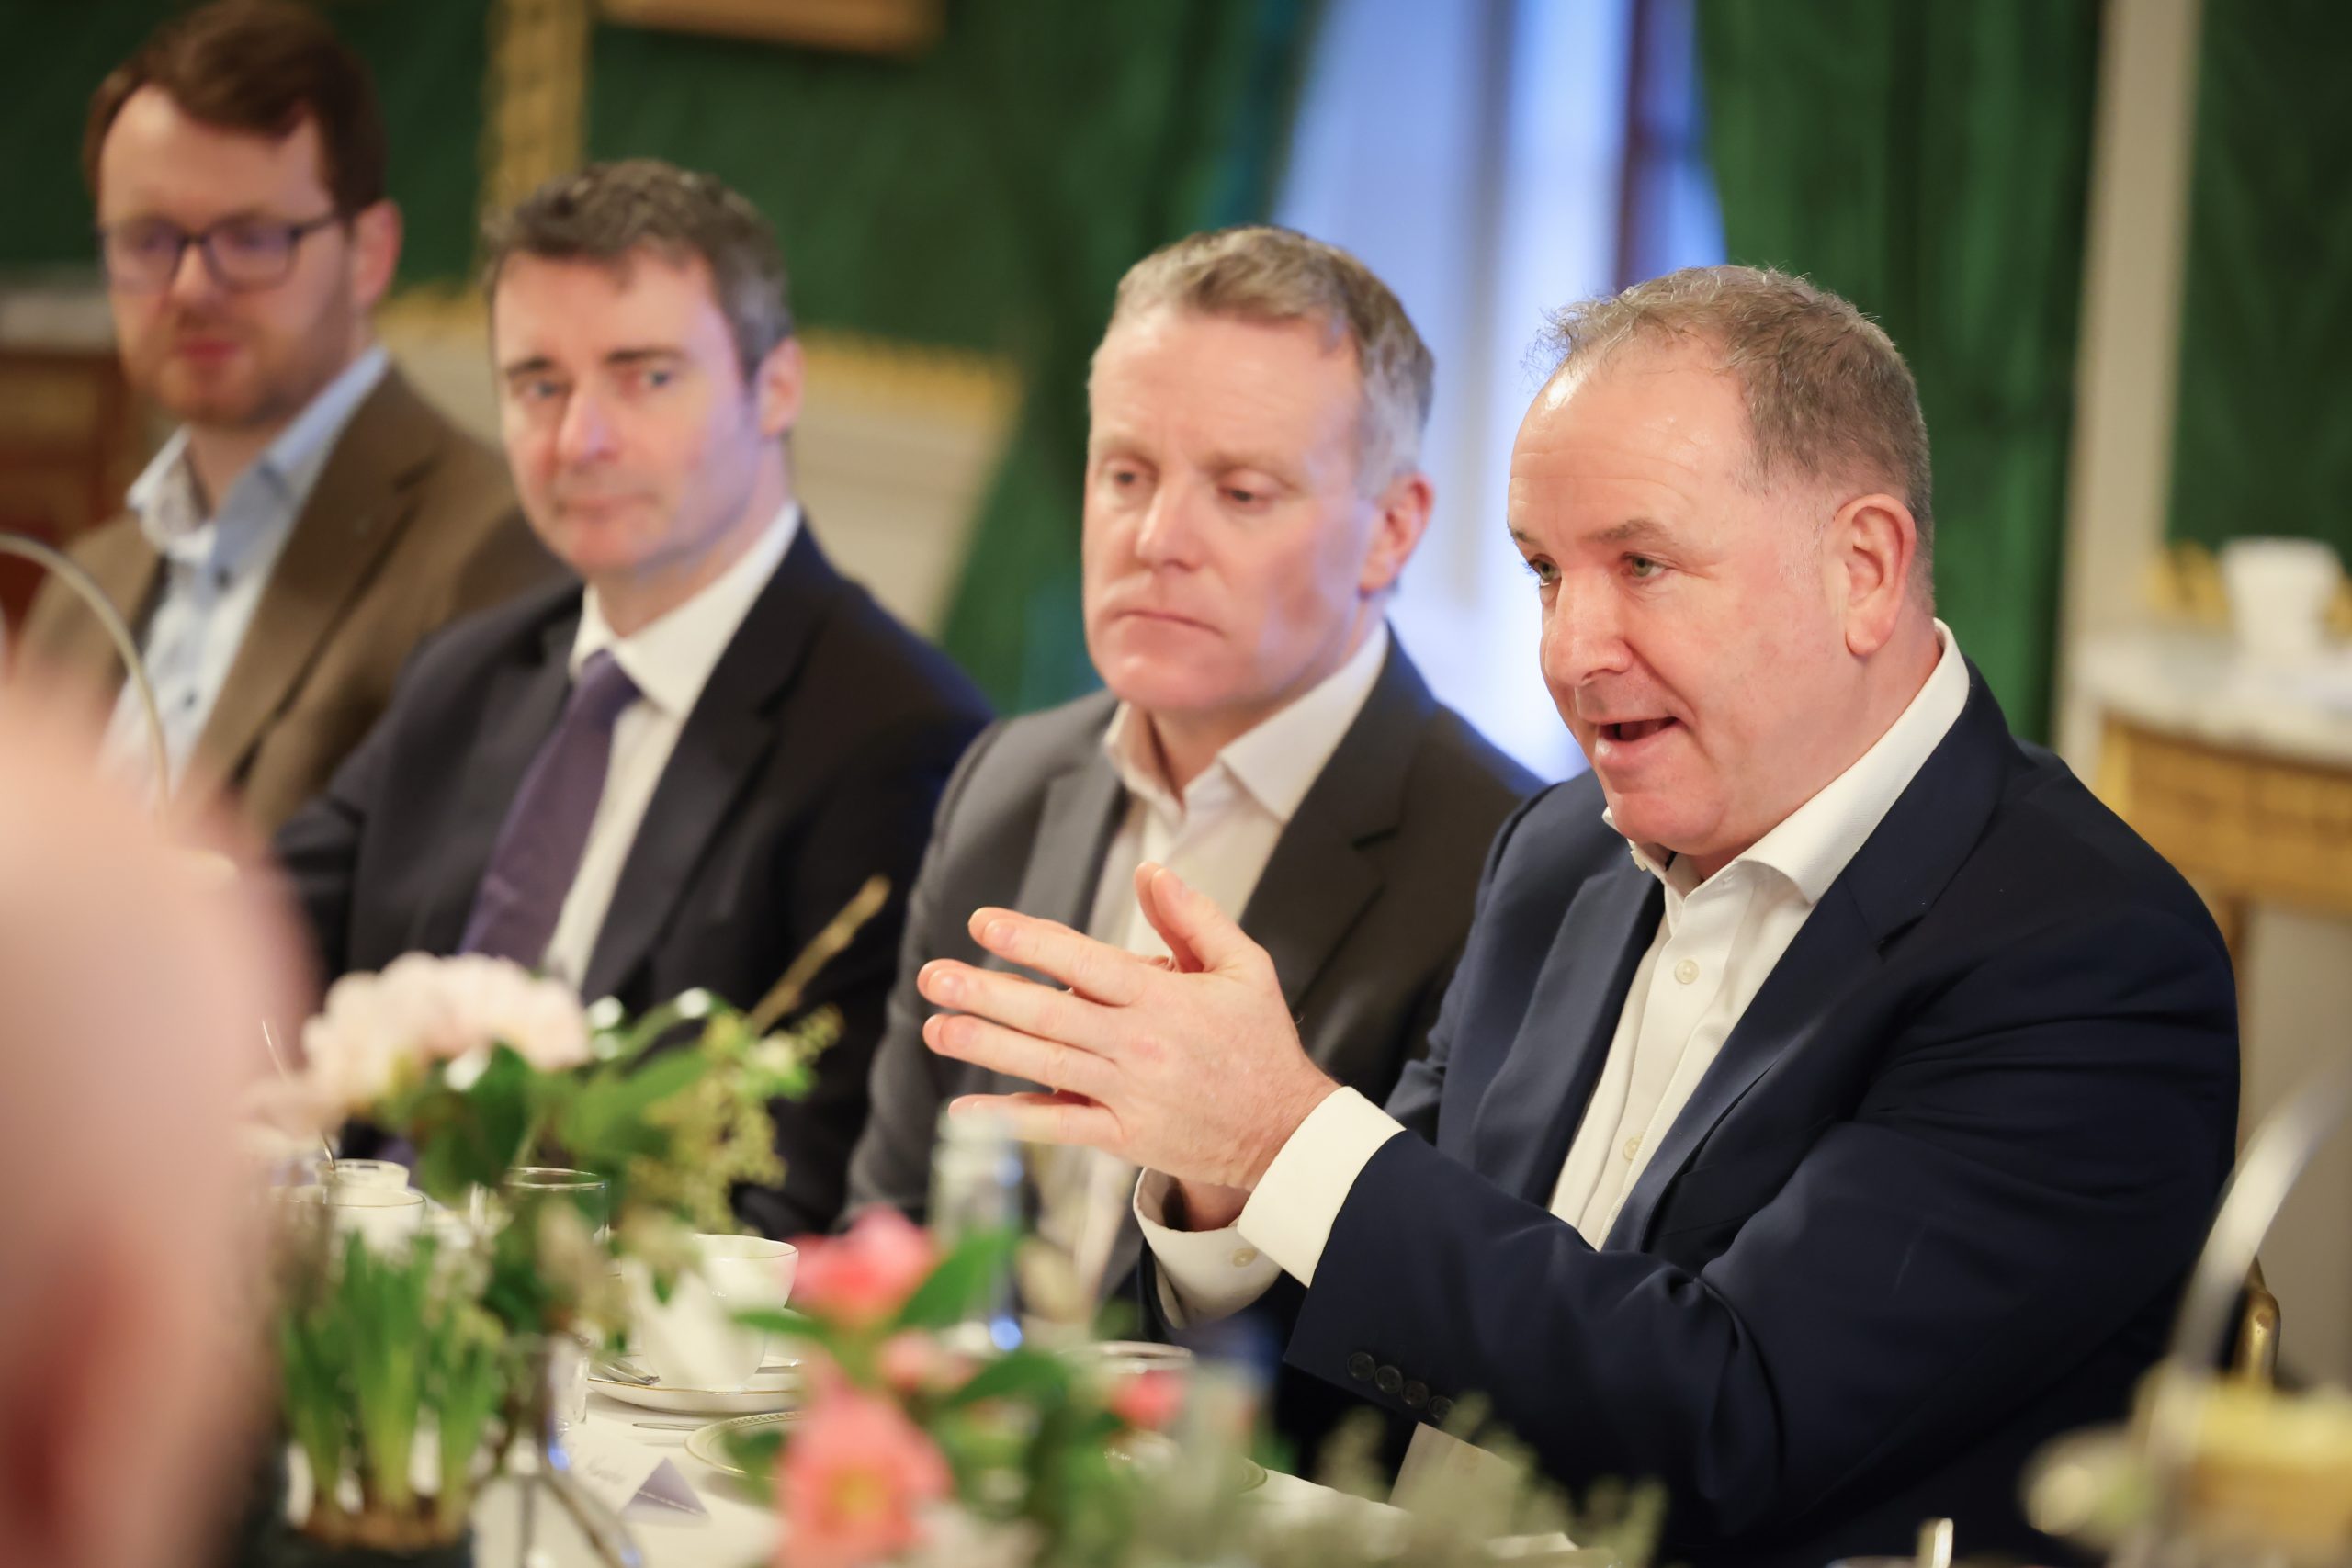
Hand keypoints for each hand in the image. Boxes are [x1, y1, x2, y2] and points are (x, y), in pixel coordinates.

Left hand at [916, 862, 1338, 1191]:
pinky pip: (1058, 1127)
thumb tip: (1150, 871)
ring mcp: (1128, 1094)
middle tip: (935, 973)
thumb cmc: (1261, 1042)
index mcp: (1164, 999)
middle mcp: (1139, 1046)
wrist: (1284, 1130)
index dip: (1031, 942)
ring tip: (934, 1027)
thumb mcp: (1244, 966)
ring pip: (1044, 1066)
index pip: (1085, 962)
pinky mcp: (1123, 1137)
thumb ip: (1194, 917)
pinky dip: (1010, 1120)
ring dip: (984, 1046)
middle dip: (987, 992)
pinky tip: (964, 1110)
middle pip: (1050, 1015)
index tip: (983, 924)